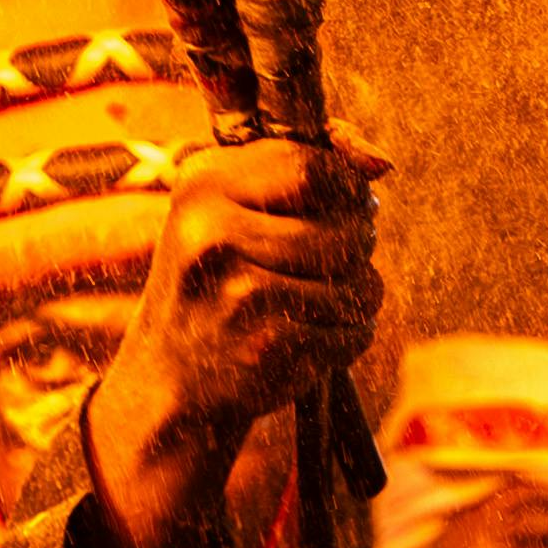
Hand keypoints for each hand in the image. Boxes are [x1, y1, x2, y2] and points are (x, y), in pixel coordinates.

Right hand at [85, 135, 382, 547]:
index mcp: (202, 183)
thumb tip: (379, 161)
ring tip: (317, 307)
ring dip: (356, 298)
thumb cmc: (216, 285)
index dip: (348, 189)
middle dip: (357, 248)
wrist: (168, 385)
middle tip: (329, 266)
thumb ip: (300, 174)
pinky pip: (353, 329)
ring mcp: (240, 291)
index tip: (346, 207)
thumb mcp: (231, 212)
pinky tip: (309, 341)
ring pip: (357, 281)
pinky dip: (347, 338)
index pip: (314, 166)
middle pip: (346, 227)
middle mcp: (212, 232)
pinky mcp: (267, 343)